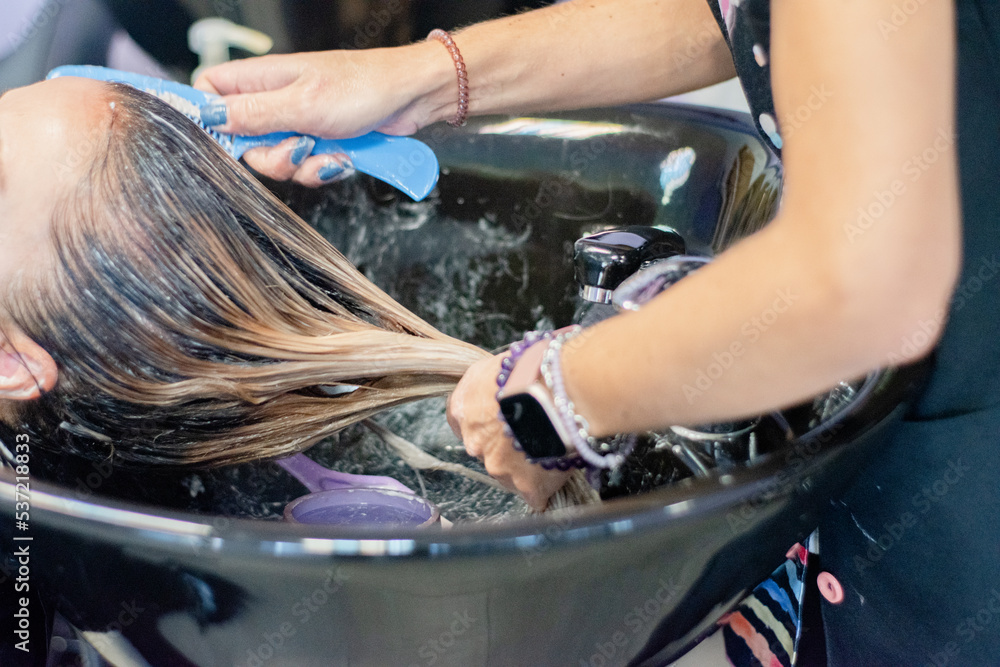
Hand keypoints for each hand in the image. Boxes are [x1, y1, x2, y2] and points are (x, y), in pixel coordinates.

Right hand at [193, 44, 451, 184]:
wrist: (411, 99)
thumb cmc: (363, 87)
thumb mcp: (302, 104)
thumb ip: (253, 114)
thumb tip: (209, 115)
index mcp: (261, 79)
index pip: (209, 91)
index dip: (207, 116)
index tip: (223, 138)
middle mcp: (275, 100)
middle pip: (242, 141)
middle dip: (270, 157)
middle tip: (298, 148)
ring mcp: (297, 122)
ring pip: (276, 160)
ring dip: (302, 166)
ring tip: (326, 150)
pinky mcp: (319, 142)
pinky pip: (305, 168)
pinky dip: (323, 168)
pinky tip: (342, 157)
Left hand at [447, 353, 571, 510]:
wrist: (558, 389)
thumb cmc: (533, 367)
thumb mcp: (502, 363)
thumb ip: (495, 382)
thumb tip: (508, 383)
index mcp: (462, 408)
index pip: (461, 421)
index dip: (484, 420)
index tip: (500, 418)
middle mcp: (473, 441)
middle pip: (486, 449)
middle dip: (506, 445)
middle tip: (533, 430)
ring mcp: (498, 467)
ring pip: (509, 473)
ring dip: (527, 465)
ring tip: (553, 446)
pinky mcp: (525, 485)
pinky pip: (534, 493)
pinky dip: (546, 486)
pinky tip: (560, 470)